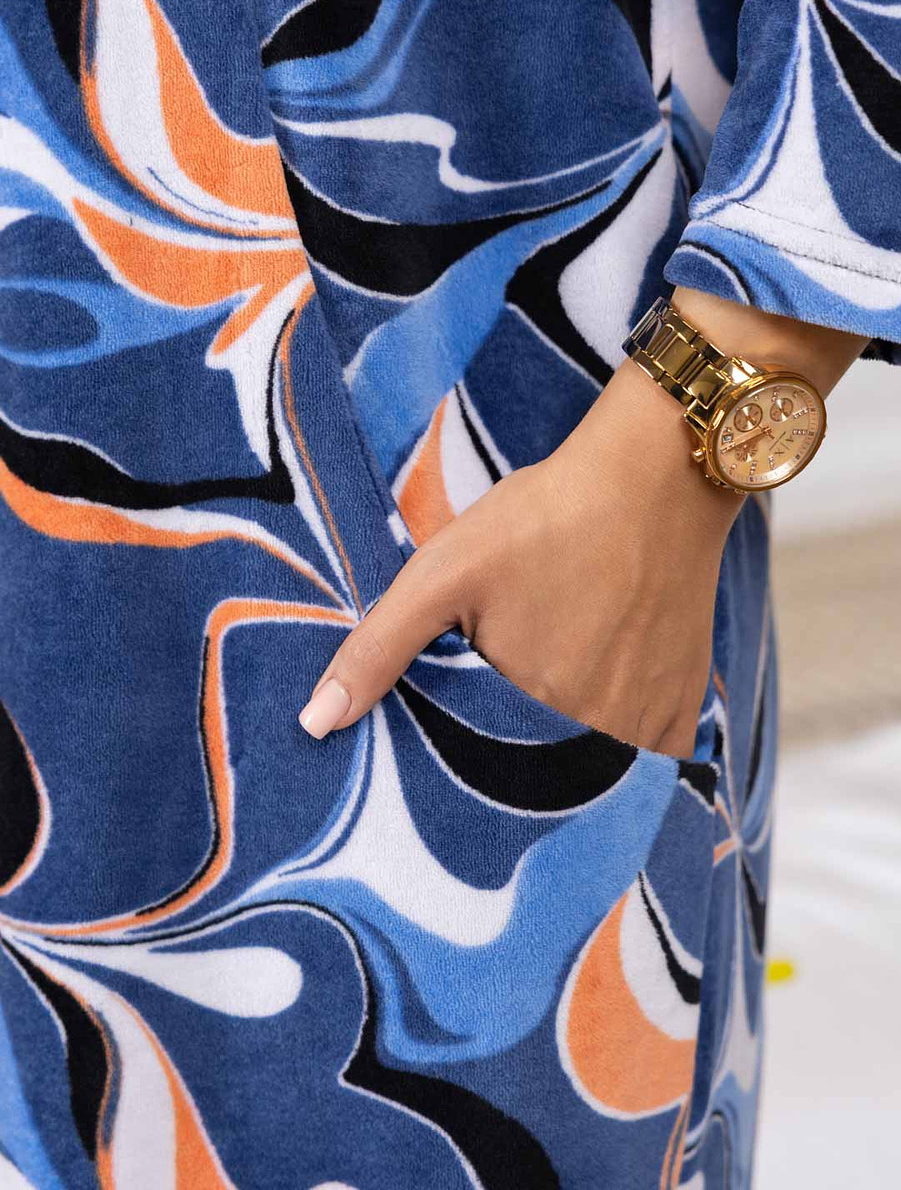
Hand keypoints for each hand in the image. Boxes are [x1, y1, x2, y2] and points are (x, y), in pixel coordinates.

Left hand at [297, 289, 867, 757]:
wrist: (652, 477)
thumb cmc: (543, 519)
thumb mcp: (442, 572)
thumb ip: (378, 649)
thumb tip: (315, 723)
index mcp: (530, 710)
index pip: (476, 777)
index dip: (455, 761)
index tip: (449, 735)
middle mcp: (597, 733)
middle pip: (537, 782)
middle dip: (511, 765)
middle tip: (503, 708)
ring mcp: (649, 724)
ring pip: (595, 776)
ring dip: (566, 761)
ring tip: (550, 703)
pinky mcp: (685, 706)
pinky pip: (653, 762)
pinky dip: (625, 751)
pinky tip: (604, 705)